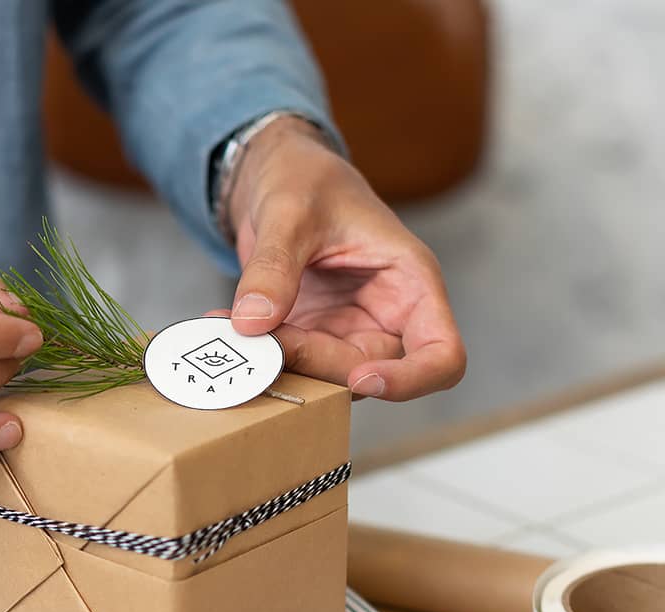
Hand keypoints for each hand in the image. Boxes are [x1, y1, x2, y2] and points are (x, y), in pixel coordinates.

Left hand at [226, 118, 464, 400]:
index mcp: (410, 284)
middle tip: (261, 336)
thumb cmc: (306, 179)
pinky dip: (256, 354)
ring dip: (277, 362)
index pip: (442, 356)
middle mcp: (385, 318)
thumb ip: (274, 265)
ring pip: (321, 378)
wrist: (276, 178)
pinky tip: (222, 326)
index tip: (362, 379)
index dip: (411, 380)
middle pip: (367, 373)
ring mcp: (344, 334)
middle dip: (314, 362)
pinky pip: (288, 364)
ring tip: (230, 326)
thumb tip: (253, 322)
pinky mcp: (308, 339)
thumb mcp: (290, 210)